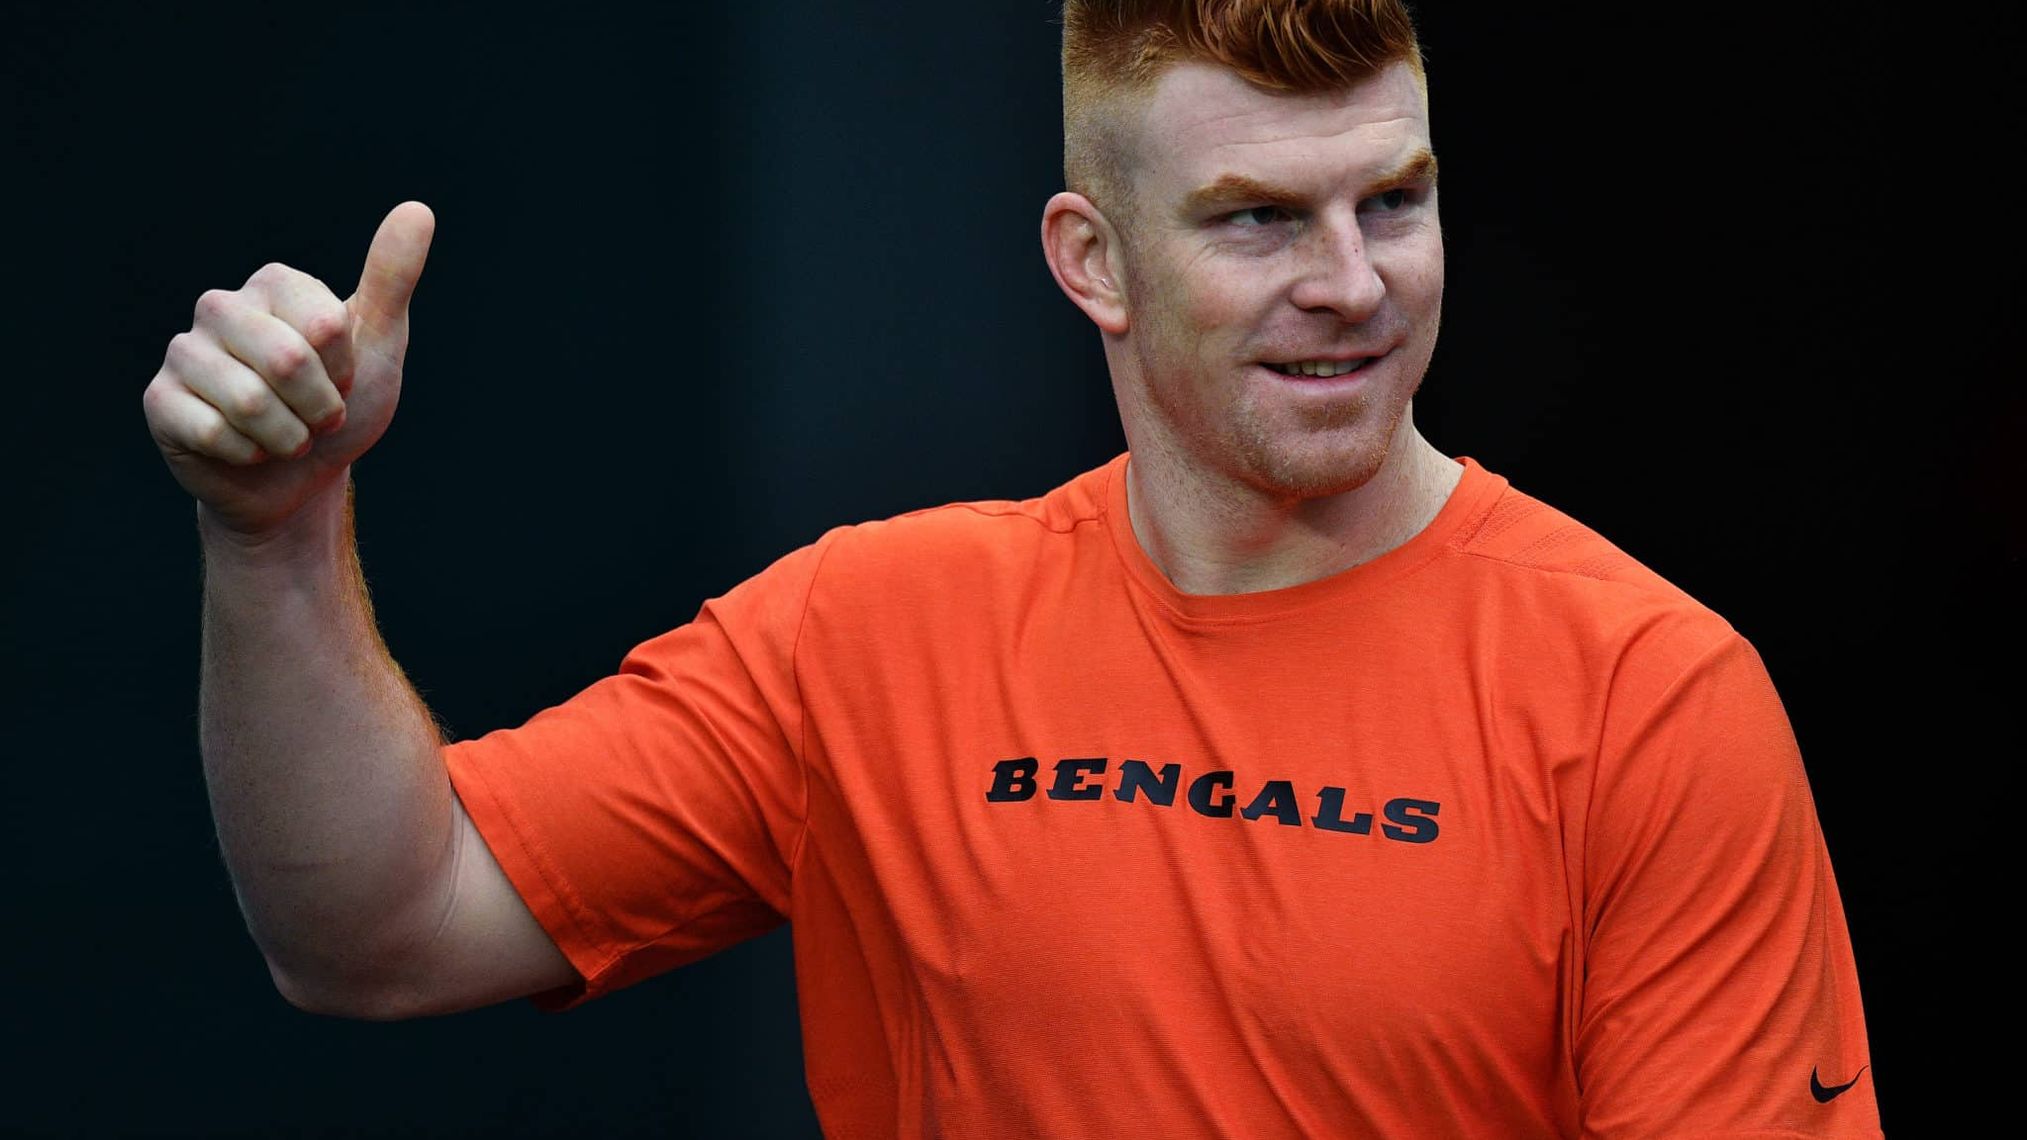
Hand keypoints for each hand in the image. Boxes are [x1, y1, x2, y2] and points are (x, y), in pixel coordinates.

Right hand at [143, 201, 434, 538]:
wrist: (303, 478)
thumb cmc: (341, 406)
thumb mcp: (380, 344)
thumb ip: (392, 279)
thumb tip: (418, 211)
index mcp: (274, 285)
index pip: (325, 327)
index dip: (344, 370)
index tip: (341, 379)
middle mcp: (220, 308)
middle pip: (286, 361)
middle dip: (319, 407)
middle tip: (317, 416)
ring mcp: (185, 352)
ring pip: (249, 402)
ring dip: (287, 437)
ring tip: (285, 435)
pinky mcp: (160, 401)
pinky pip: (214, 433)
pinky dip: (248, 455)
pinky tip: (245, 451)